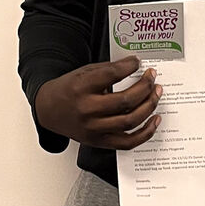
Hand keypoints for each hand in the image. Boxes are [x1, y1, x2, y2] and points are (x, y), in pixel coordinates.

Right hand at [35, 58, 161, 149]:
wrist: (48, 110)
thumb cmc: (67, 91)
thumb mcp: (82, 73)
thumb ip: (107, 70)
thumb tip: (134, 66)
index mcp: (81, 88)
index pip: (112, 75)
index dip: (129, 66)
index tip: (138, 62)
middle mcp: (87, 110)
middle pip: (125, 100)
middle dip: (145, 87)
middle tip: (152, 78)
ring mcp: (94, 129)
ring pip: (130, 121)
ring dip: (149, 106)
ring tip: (156, 94)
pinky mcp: (99, 142)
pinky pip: (128, 142)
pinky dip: (146, 132)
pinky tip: (154, 119)